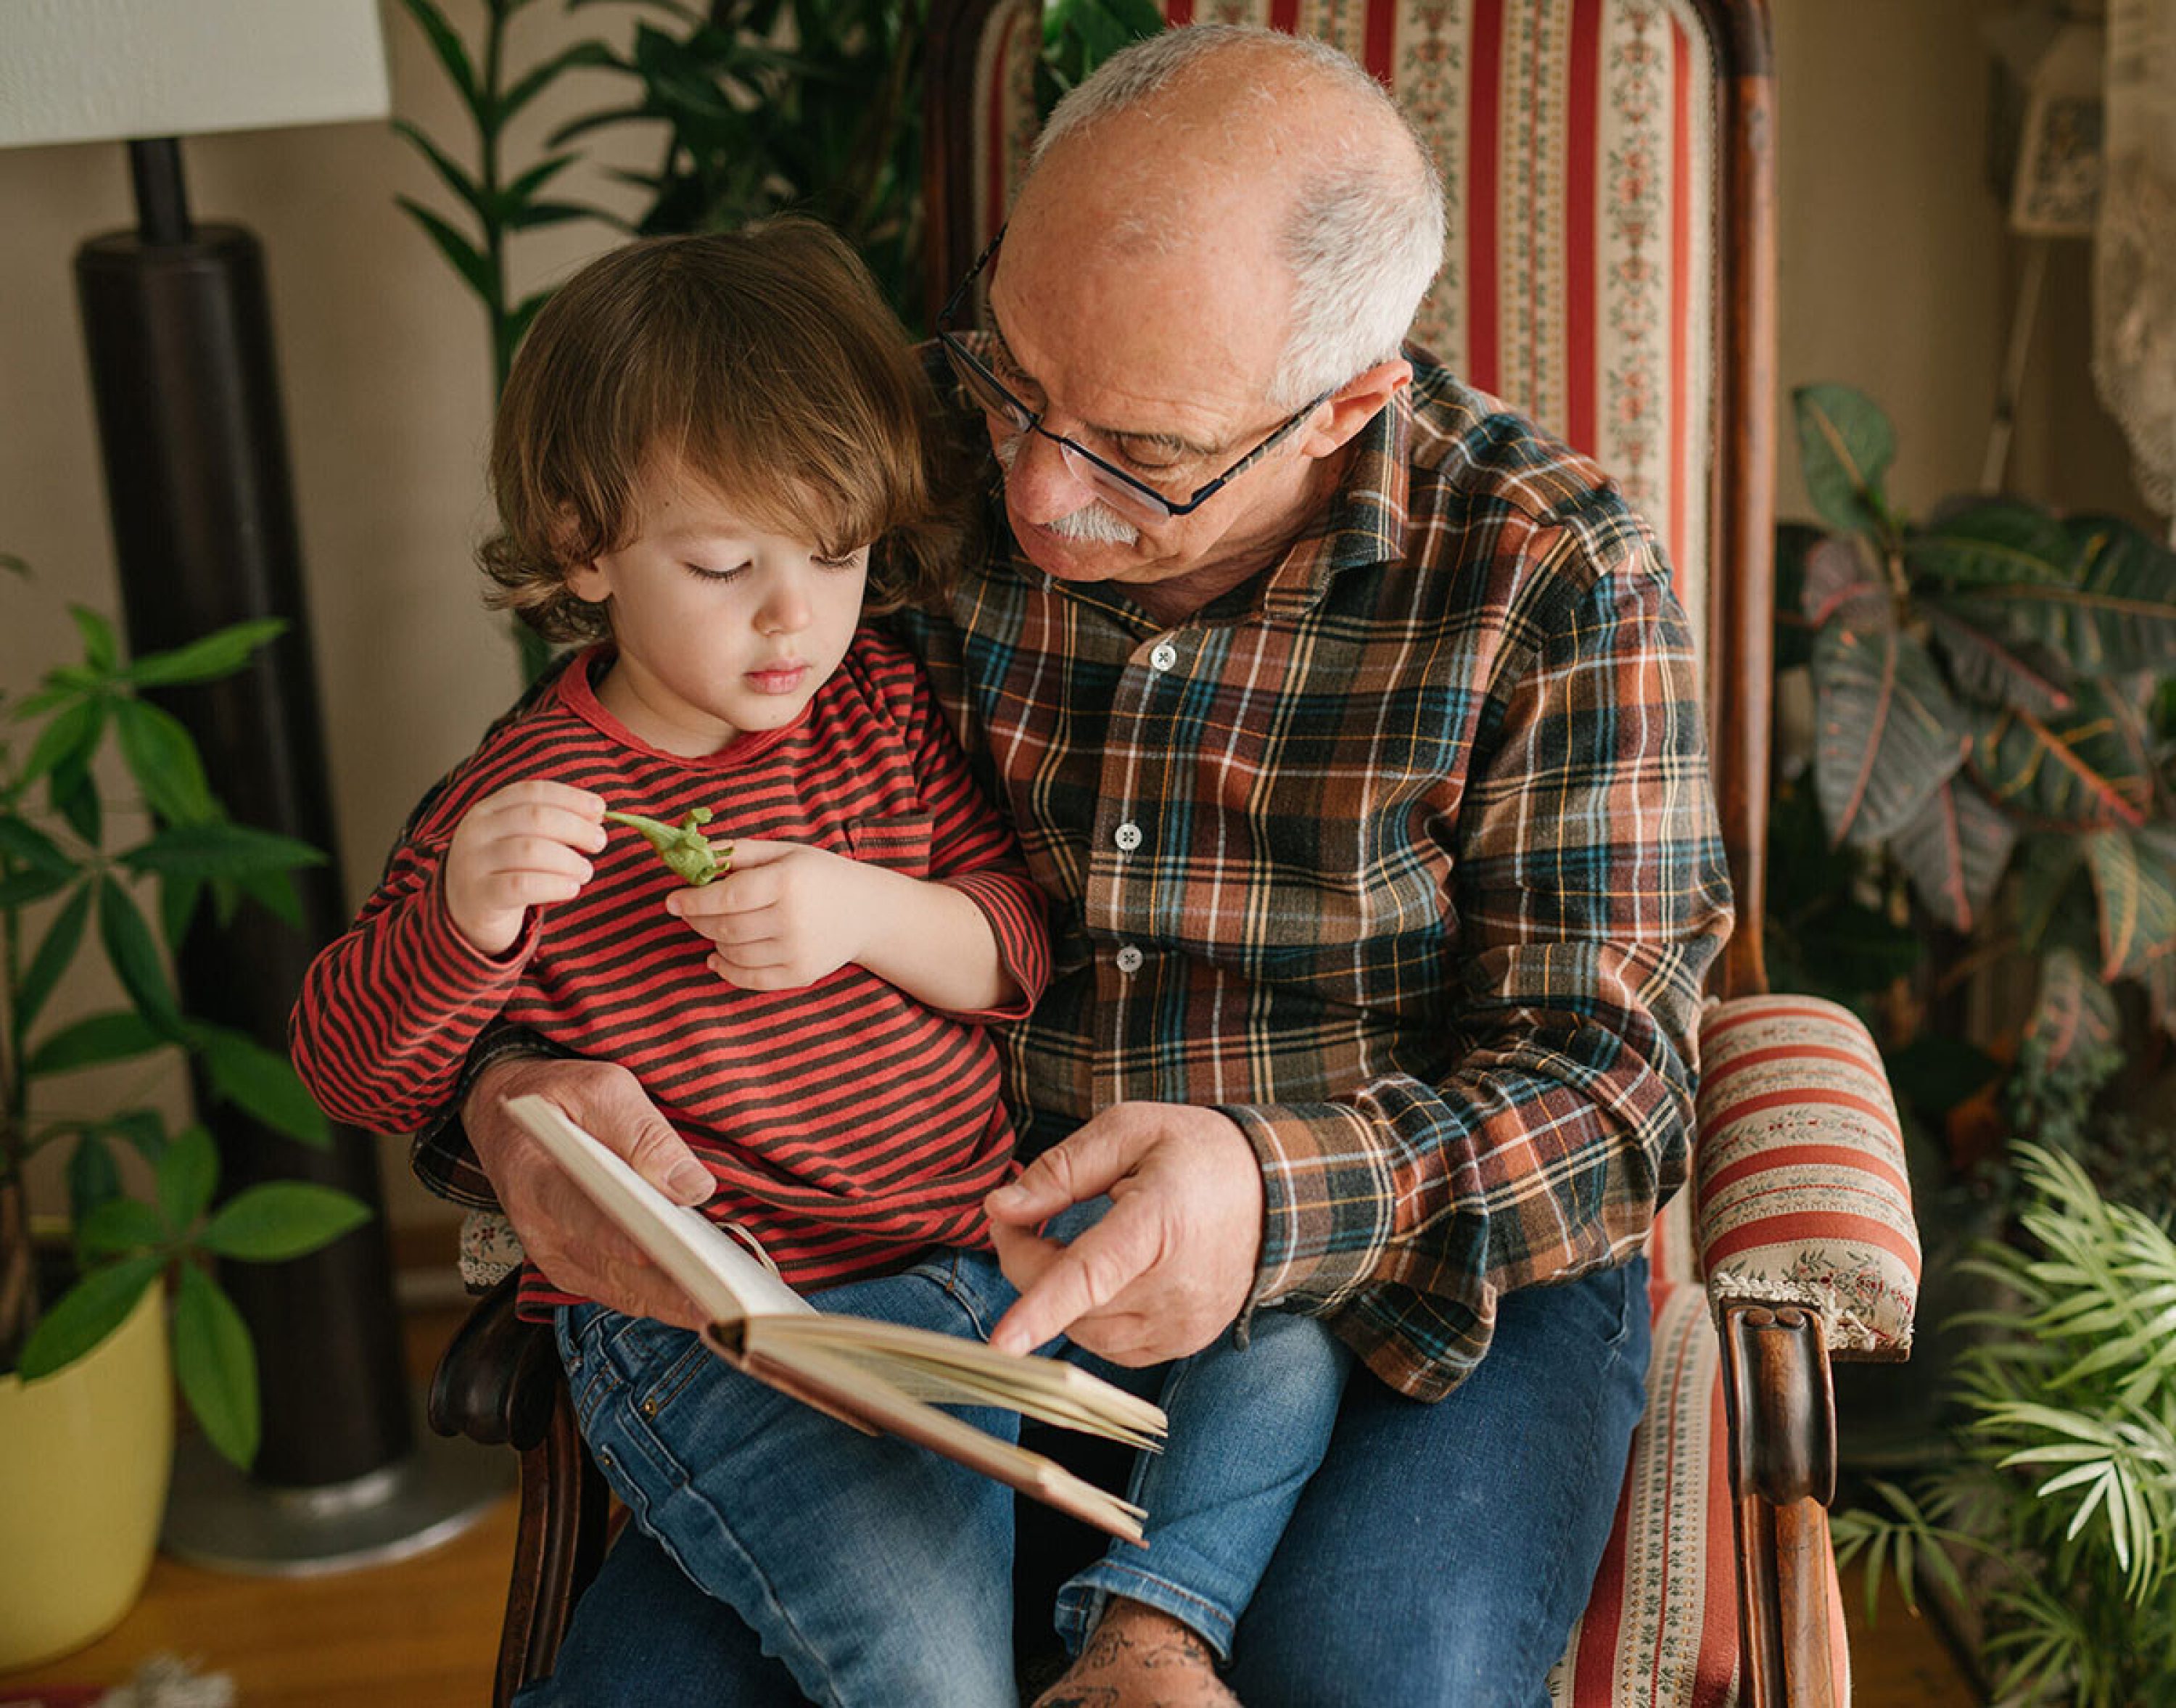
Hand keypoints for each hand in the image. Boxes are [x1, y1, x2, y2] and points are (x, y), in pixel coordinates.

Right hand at [444, 780, 606, 955]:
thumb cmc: (504, 870)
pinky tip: (571, 889)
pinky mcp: (479, 896)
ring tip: (585, 871)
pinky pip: (522, 885)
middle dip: (576, 828)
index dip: (571, 798)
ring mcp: (473, 863)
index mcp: (488, 809)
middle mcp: (476, 831)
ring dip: (569, 860)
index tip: (600, 810)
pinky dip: (554, 885)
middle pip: (536, 817)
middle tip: (599, 842)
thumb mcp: (519, 839)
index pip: (532, 792)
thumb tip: (597, 814)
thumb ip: (550, 824)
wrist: (463, 913)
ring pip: (531, 851)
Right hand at [466, 1054, 713, 1327]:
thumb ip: (643, 1134)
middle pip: (612, 1267)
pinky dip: (669, 1299)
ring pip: (627, 1291)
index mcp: (534, 1177)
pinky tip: (710, 1297)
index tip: (660, 1251)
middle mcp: (541, 1231)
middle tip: (723, 1295)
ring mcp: (559, 1258)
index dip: (620, 1237)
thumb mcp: (601, 1090)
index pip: (579, 1214)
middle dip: (670, 1283)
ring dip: (678, 1300)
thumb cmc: (561, 1099)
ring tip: (731, 1303)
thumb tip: (689, 1186)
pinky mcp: (580, 1271)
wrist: (514, 1121)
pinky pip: (629, 1294)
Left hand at [666, 838, 876, 989]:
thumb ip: (739, 852)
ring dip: (713, 941)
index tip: (670, 900)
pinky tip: (716, 957)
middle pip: (724, 927)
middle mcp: (792, 919)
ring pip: (733, 953)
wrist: (867, 911)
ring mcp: (797, 950)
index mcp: (787, 881)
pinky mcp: (800, 974)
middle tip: (688, 911)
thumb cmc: (819, 875)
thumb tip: (694, 855)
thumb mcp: (784, 852)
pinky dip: (725, 970)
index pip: (726, 896)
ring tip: (714, 927)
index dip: (692, 900)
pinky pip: (750, 979)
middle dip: (697, 920)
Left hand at [983, 1102, 1264, 1363]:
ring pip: (1085, 1332)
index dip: (1042, 1308)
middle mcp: (1176, 1285)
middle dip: (1027, 1263)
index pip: (1092, 1274)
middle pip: (1073, 1302)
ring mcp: (1183, 1322)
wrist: (1274, 1191)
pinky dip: (1090, 1316)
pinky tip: (1101, 1277)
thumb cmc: (1196, 1153)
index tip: (1003, 1343)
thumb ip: (1061, 1170)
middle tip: (1023, 1218)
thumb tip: (1000, 1208)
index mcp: (1160, 1222)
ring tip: (1067, 1241)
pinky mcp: (1184, 1342)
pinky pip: (1112, 1345)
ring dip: (1057, 1294)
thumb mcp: (1129, 1131)